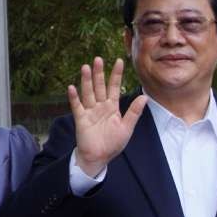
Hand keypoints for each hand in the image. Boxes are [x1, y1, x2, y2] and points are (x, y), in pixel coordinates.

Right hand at [69, 57, 148, 177]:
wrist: (99, 157)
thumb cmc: (113, 143)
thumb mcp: (126, 128)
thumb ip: (134, 112)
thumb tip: (144, 97)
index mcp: (112, 107)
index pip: (114, 87)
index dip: (116, 74)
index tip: (119, 60)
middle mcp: (100, 106)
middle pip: (99, 86)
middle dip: (99, 73)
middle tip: (98, 59)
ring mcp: (90, 111)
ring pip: (88, 92)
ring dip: (86, 80)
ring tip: (85, 67)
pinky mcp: (81, 119)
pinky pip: (77, 106)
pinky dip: (74, 98)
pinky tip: (71, 88)